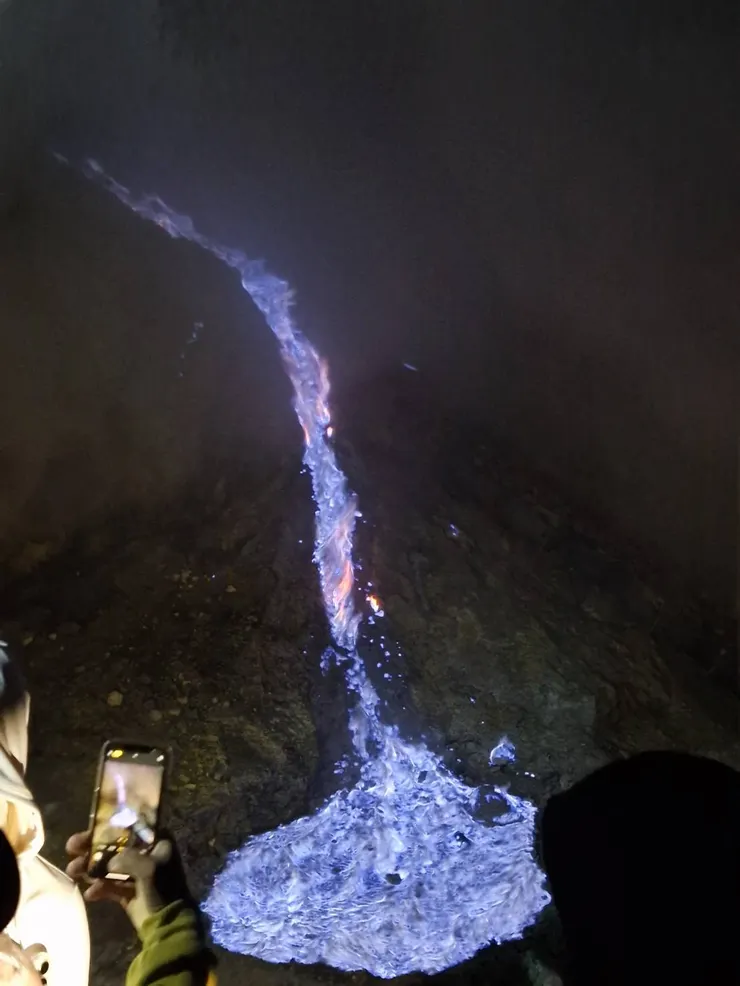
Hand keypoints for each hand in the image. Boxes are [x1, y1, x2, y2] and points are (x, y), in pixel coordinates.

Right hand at [65, 831, 192, 932]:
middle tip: (71, 847)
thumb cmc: (162, 890)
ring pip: (107, 866)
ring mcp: (134, 874)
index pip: (129, 827)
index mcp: (156, 843)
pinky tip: (90, 895)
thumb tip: (108, 863)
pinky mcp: (126, 892)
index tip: (88, 829)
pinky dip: (98, 889)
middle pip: (114, 846)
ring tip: (73, 871)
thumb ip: (128, 859)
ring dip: (90, 868)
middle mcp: (145, 854)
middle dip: (92, 847)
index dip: (108, 826)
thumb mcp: (148, 869)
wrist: (165, 925)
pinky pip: (108, 886)